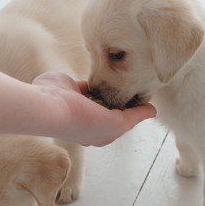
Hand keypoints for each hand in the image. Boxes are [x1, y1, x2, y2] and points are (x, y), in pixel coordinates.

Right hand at [32, 72, 156, 145]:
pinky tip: (109, 71)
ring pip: (103, 95)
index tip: (146, 95)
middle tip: (137, 82)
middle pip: (114, 108)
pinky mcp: (74, 89)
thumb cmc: (84, 120)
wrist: (51, 106)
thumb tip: (153, 111)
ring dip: (112, 87)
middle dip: (124, 98)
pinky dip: (100, 79)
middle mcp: (91, 121)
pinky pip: (92, 83)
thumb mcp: (116, 124)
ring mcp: (82, 105)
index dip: (135, 111)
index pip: (124, 122)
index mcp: (101, 134)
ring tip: (126, 75)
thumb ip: (135, 117)